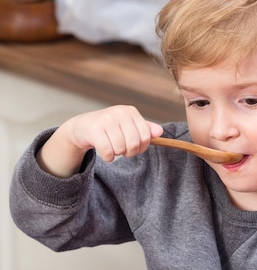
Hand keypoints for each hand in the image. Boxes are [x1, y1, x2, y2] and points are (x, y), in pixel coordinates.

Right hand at [37, 105, 163, 176]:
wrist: (82, 127)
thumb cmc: (110, 128)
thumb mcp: (128, 126)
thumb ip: (145, 129)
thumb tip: (160, 132)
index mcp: (130, 111)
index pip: (146, 136)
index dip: (142, 147)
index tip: (135, 148)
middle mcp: (119, 112)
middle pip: (134, 144)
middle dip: (129, 152)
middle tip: (122, 150)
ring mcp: (106, 120)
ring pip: (120, 149)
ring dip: (117, 154)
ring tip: (112, 148)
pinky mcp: (95, 130)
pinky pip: (108, 152)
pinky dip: (108, 158)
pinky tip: (106, 154)